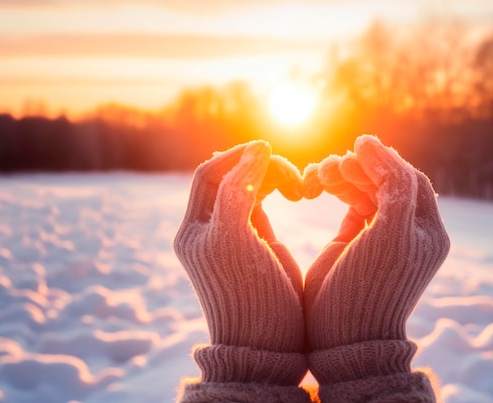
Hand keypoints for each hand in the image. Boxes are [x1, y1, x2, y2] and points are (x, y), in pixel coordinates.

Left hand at [174, 141, 304, 352]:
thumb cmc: (251, 295)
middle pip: (230, 177)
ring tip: (299, 187)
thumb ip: (240, 191)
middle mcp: (209, 229)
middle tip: (292, 175)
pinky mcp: (257, 240)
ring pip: (248, 186)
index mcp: (194, 229)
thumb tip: (258, 148)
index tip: (268, 150)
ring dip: (273, 176)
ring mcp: (234, 234)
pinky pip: (262, 200)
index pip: (209, 175)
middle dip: (259, 167)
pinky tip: (297, 193)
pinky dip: (279, 189)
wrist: (269, 343)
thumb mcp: (236, 239)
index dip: (236, 157)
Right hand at [304, 135, 449, 351]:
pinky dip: (336, 190)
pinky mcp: (355, 238)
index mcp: (427, 231)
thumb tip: (372, 146)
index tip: (358, 146)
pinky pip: (351, 202)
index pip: (410, 180)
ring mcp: (380, 234)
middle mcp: (408, 230)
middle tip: (334, 165)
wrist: (342, 335)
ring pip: (366, 188)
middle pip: (387, 181)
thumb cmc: (369, 288)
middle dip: (360, 168)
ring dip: (344, 176)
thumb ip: (392, 187)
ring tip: (319, 174)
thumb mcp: (390, 234)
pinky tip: (317, 185)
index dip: (385, 160)